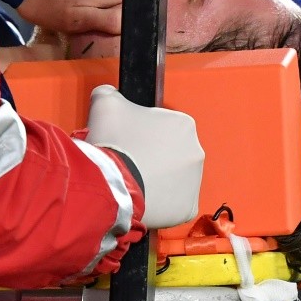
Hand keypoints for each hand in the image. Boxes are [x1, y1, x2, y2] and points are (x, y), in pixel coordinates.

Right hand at [84, 85, 203, 228]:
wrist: (113, 185)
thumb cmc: (115, 145)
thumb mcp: (105, 104)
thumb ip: (109, 93)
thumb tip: (107, 94)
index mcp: (183, 124)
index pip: (161, 126)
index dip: (141, 132)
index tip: (128, 140)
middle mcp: (196, 152)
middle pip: (169, 152)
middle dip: (151, 156)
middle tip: (128, 161)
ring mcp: (195, 182)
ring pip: (172, 178)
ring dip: (156, 179)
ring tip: (133, 181)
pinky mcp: (188, 207)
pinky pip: (174, 203)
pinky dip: (159, 202)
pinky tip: (142, 197)